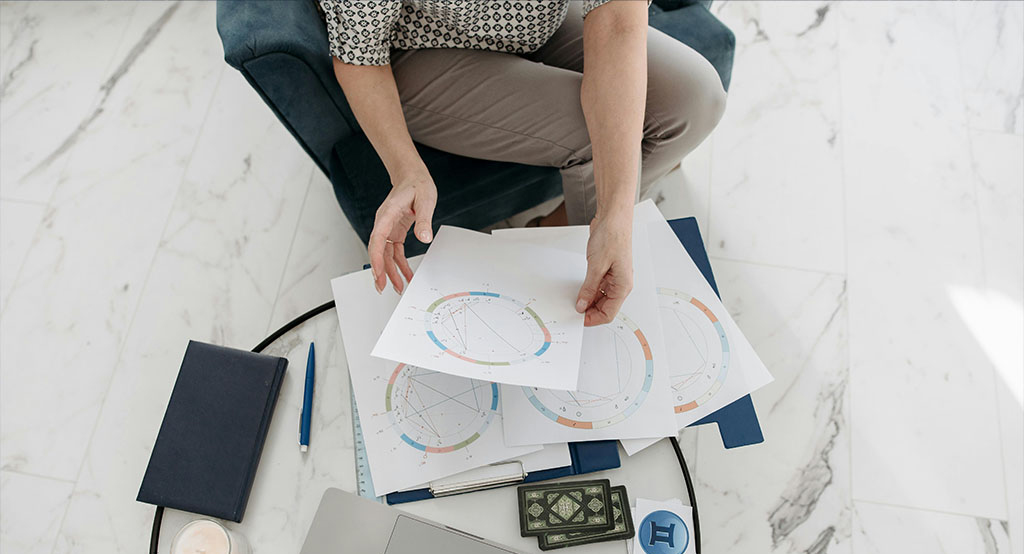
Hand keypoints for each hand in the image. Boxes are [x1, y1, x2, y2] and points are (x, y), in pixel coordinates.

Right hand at [368, 171, 436, 293]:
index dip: (376, 259)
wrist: (412, 176)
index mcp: (387, 215)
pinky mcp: (395, 231)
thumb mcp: (426, 199)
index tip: (378, 274)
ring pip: (385, 254)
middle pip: (378, 251)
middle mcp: (384, 223)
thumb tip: (425, 238)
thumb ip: (424, 219)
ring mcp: (388, 228)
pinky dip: (399, 264)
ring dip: (390, 271)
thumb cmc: (417, 184)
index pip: (377, 240)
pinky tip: (405, 274)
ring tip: (397, 287)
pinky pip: (394, 251)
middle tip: (383, 287)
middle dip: (380, 270)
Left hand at [575, 215, 632, 325]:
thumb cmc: (612, 237)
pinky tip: (579, 290)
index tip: (578, 319)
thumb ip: (589, 288)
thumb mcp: (596, 266)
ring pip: (600, 298)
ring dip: (588, 300)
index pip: (609, 313)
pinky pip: (597, 287)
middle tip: (573, 310)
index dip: (593, 319)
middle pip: (605, 307)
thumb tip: (582, 304)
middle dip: (590, 310)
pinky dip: (588, 290)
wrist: (613, 218)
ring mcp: (613, 277)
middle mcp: (620, 283)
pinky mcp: (606, 270)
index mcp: (623, 285)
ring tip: (575, 300)